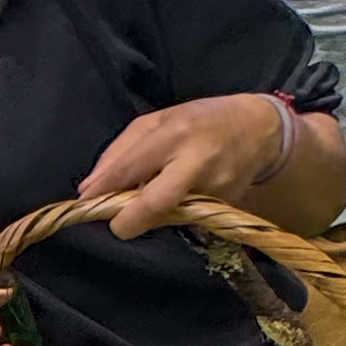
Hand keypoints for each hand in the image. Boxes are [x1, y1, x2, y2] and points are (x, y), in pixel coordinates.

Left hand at [80, 94, 286, 237]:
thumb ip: (121, 151)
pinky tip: (175, 198)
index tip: (85, 202)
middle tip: (116, 225)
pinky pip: (187, 217)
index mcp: (174, 133)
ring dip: (151, 216)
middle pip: (155, 203)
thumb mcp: (158, 120)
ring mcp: (214, 188)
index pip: (130, 167)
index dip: (103, 190)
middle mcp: (195, 162)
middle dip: (129, 220)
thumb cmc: (200, 121)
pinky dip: (172, 213)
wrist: (260, 130)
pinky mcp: (226, 206)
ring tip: (148, 200)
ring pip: (169, 216)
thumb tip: (89, 186)